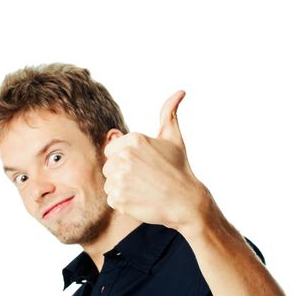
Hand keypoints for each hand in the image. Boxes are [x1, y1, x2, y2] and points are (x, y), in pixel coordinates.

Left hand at [103, 91, 210, 229]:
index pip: (111, 150)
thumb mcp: (174, 138)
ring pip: (109, 183)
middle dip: (123, 173)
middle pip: (109, 167)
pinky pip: (112, 199)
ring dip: (123, 188)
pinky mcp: (119, 199)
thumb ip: (169, 113)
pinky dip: (124, 203)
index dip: (125, 159)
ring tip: (144, 189)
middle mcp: (124, 157)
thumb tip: (180, 92)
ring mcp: (120, 179)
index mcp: (134, 140)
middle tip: (145, 179)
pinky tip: (141, 201)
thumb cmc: (179, 168)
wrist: (186, 202)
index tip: (143, 165)